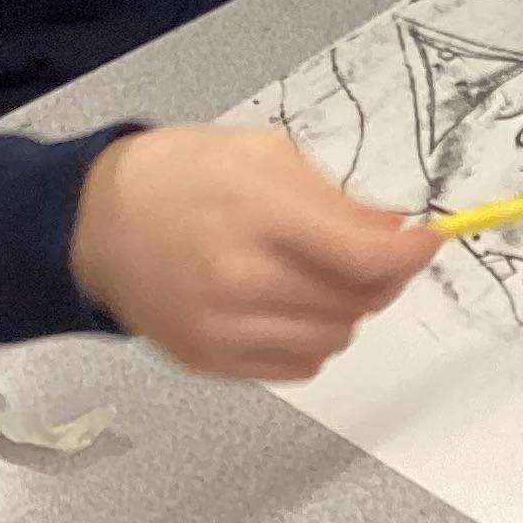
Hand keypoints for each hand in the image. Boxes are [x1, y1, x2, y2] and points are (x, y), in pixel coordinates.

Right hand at [69, 127, 435, 380]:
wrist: (96, 221)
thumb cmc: (180, 174)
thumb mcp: (266, 155)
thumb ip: (338, 199)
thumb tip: (396, 233)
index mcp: (257, 217)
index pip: (364, 258)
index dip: (411, 255)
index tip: (426, 242)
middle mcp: (239, 280)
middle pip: (358, 303)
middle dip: (385, 277)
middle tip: (376, 252)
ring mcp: (221, 328)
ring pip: (335, 340)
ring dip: (350, 311)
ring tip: (324, 276)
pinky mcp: (208, 360)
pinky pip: (298, 367)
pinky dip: (314, 339)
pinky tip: (293, 305)